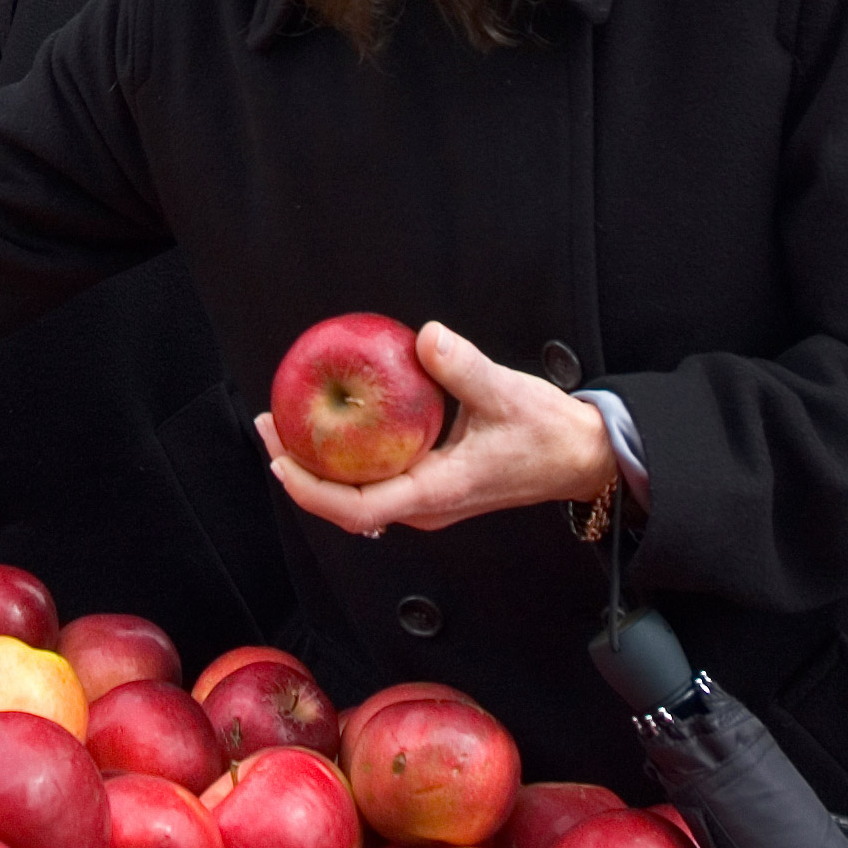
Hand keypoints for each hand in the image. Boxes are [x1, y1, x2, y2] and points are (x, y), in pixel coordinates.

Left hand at [254, 322, 616, 537]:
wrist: (581, 457)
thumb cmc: (549, 434)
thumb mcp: (507, 395)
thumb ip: (464, 368)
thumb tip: (427, 339)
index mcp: (435, 494)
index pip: (358, 508)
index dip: (311, 489)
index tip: (280, 458)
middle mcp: (423, 504)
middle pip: (344, 503)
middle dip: (298, 469)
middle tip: (266, 424)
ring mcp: (425, 498)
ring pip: (356, 492)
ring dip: (317, 463)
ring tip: (284, 420)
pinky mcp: (429, 484)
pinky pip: (374, 476)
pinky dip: (345, 454)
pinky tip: (332, 421)